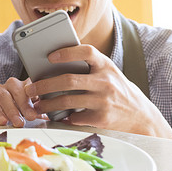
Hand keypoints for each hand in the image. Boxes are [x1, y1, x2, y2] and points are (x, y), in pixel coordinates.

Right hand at [0, 76, 46, 126]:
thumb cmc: (25, 112)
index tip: (41, 105)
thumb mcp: (37, 110)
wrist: (6, 115)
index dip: (36, 93)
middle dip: (24, 104)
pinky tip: (3, 121)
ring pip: (3, 95)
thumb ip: (44, 111)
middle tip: (31, 117)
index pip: (32, 84)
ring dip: (11, 110)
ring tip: (18, 122)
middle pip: (16, 89)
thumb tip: (55, 117)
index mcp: (27, 84)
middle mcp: (12, 84)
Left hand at [25, 45, 171, 138]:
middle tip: (31, 89)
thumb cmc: (116, 90)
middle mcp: (106, 82)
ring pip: (67, 101)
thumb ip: (88, 67)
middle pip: (68, 80)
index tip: (50, 56)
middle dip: (44, 85)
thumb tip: (53, 65)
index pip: (87, 52)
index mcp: (106, 66)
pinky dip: (63, 116)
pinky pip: (74, 117)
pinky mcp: (101, 118)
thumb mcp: (108, 73)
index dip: (67, 52)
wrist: (140, 115)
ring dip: (47, 104)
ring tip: (37, 105)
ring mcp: (104, 101)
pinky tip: (55, 116)